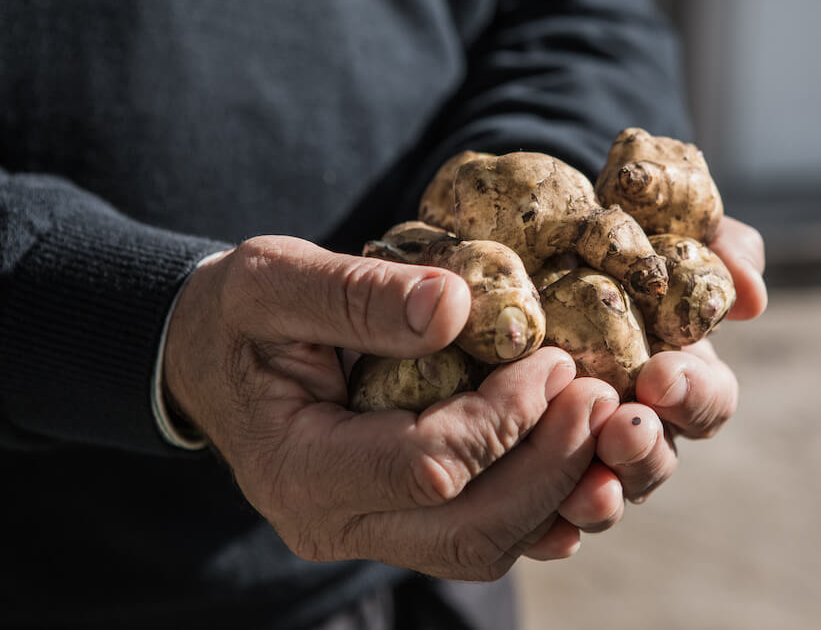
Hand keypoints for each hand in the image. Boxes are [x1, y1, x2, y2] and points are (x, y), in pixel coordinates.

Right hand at [164, 236, 615, 579]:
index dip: (502, 418)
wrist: (215, 358)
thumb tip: (457, 306)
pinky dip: (538, 503)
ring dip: (555, 487)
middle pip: (470, 529)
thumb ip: (355, 295)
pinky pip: (480, 536)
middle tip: (598, 394)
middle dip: (550, 464)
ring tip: (596, 416)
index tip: (551, 357)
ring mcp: (368, 535)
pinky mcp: (397, 525)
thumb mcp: (272, 282)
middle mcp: (334, 523)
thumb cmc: (238, 314)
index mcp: (299, 467)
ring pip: (484, 545)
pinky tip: (573, 453)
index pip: (426, 468)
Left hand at [549, 216, 767, 536]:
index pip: (707, 401)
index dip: (693, 395)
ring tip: (584, 490)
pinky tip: (543, 528)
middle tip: (623, 430)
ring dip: (603, 496)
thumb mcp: (658, 224)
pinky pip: (544, 519)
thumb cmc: (595, 239)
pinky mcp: (528, 473)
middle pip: (658, 459)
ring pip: (607, 495)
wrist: (507, 245)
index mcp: (674, 373)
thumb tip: (752, 297)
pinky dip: (550, 528)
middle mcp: (635, 420)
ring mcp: (584, 453)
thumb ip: (715, 248)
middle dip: (645, 451)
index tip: (660, 375)